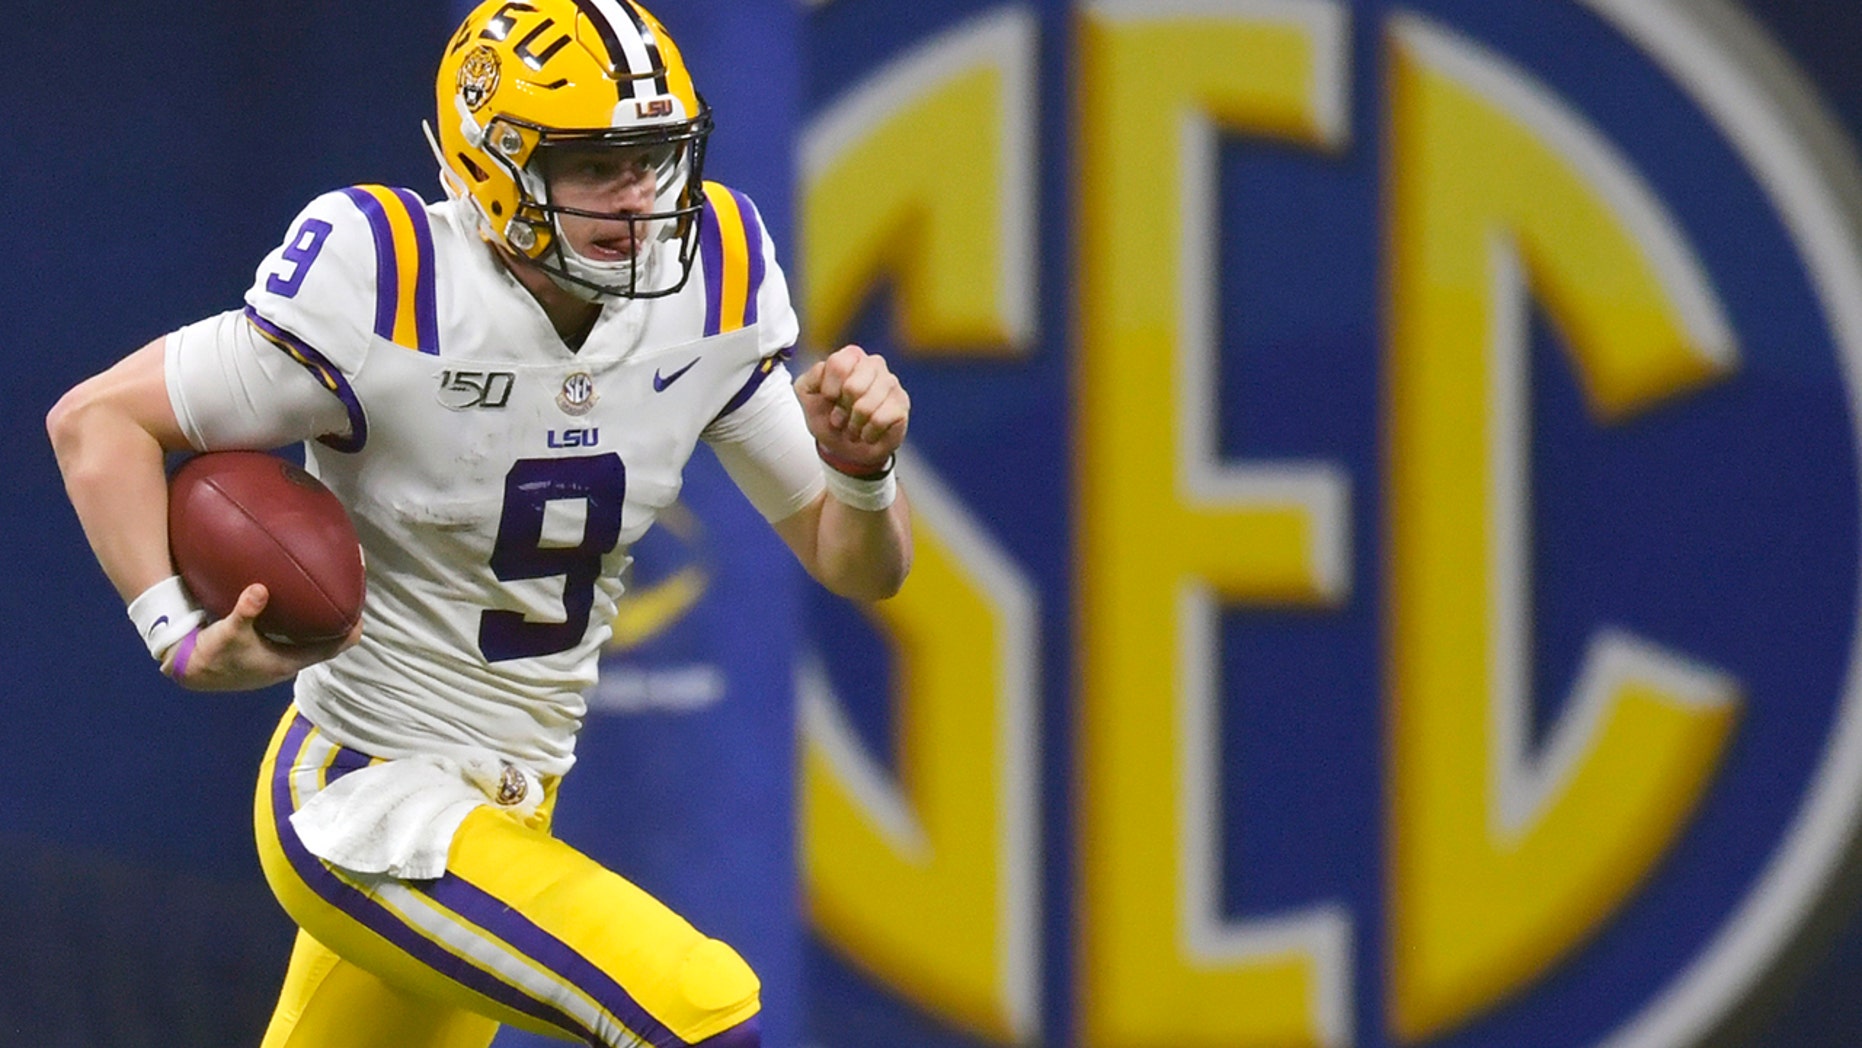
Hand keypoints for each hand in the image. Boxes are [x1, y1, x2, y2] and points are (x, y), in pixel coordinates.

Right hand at [163, 584, 360, 691]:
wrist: (187, 670)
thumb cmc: (212, 656)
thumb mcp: (228, 632)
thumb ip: (244, 611)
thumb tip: (259, 589)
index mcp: (288, 662)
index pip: (332, 649)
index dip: (349, 632)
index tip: (362, 613)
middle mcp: (287, 662)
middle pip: (326, 643)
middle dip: (339, 623)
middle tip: (350, 597)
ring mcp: (277, 659)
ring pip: (310, 640)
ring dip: (320, 623)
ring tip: (330, 596)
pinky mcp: (265, 653)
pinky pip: (292, 635)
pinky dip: (300, 622)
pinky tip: (295, 602)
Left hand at [794, 344, 909, 472]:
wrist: (846, 448)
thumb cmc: (828, 417)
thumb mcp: (808, 397)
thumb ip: (808, 378)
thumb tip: (822, 370)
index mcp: (850, 356)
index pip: (839, 364)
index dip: (829, 390)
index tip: (828, 399)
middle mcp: (874, 364)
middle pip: (853, 388)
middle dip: (841, 410)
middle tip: (840, 418)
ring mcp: (891, 383)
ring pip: (865, 407)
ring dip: (853, 425)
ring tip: (853, 427)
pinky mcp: (902, 404)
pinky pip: (879, 421)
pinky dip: (867, 434)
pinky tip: (867, 433)